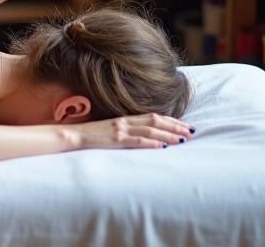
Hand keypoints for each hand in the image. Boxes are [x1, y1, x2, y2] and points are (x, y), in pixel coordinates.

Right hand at [72, 114, 193, 150]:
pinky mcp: (115, 139)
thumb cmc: (92, 135)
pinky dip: (150, 143)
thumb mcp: (111, 129)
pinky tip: (161, 147)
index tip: (186, 125)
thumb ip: (127, 130)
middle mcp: (125, 121)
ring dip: (168, 135)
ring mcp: (120, 130)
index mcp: (125, 118)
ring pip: (149, 131)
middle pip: (155, 121)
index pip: (153, 116)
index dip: (171, 120)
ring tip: (182, 140)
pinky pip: (136, 141)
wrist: (73, 135)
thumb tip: (146, 136)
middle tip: (191, 132)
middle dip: (175, 126)